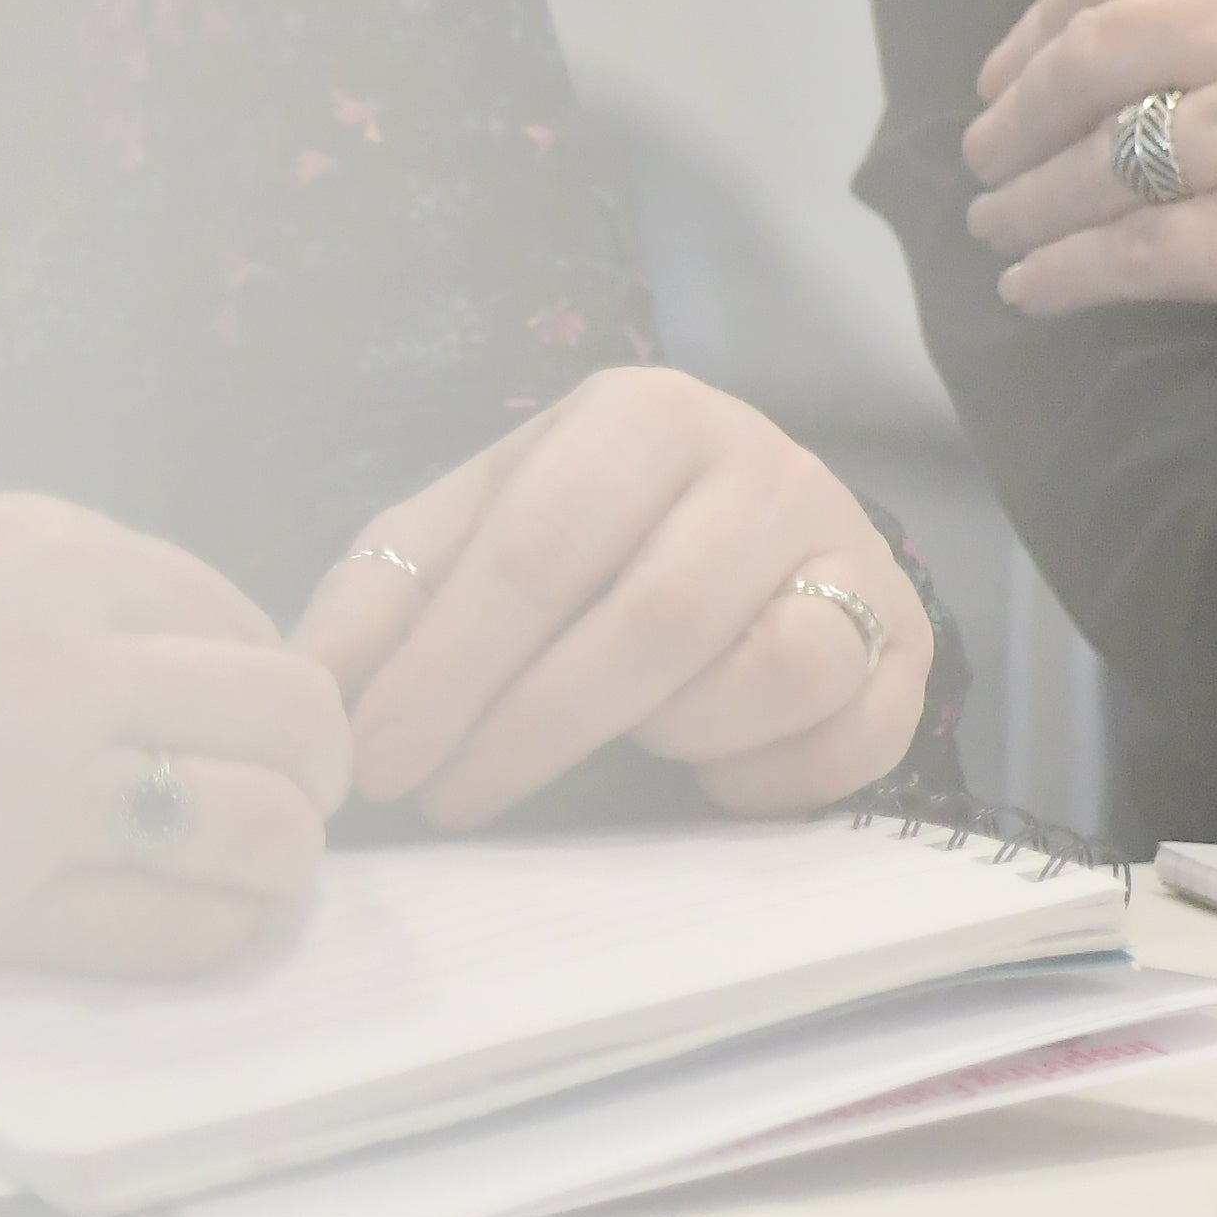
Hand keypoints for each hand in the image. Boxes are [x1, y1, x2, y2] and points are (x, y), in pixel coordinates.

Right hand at [0, 495, 349, 970]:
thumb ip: (72, 586)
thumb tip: (197, 656)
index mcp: (56, 553)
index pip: (253, 620)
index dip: (266, 686)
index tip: (247, 730)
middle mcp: (69, 656)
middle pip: (300, 714)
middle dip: (318, 765)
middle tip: (286, 801)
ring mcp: (37, 783)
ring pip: (273, 826)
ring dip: (286, 858)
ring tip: (248, 873)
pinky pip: (176, 932)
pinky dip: (216, 937)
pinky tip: (189, 928)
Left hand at [294, 370, 929, 826]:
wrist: (726, 521)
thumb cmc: (571, 533)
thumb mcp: (459, 535)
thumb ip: (377, 602)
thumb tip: (309, 691)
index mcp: (646, 417)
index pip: (540, 550)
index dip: (447, 670)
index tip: (376, 765)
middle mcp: (766, 465)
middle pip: (657, 618)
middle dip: (532, 729)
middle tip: (450, 798)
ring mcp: (853, 548)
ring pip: (775, 670)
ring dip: (670, 737)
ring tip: (613, 748)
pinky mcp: (908, 638)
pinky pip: (852, 733)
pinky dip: (765, 777)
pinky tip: (708, 768)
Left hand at [957, 0, 1216, 424]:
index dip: (1041, 12)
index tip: (1008, 65)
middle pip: (1093, 45)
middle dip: (1012, 108)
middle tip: (983, 152)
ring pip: (1097, 156)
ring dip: (1022, 201)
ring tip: (1000, 227)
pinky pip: (1125, 252)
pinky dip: (1058, 277)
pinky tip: (1034, 291)